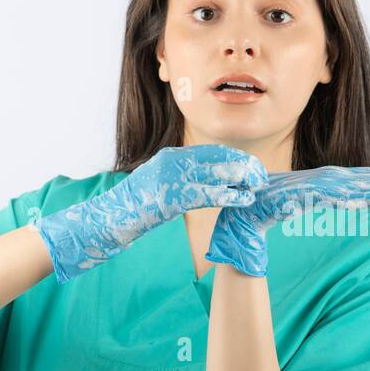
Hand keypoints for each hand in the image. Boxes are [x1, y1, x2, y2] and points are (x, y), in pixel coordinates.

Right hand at [35, 144, 266, 282]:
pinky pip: (207, 194)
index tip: (250, 164)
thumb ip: (178, 179)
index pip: (209, 151)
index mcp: (169, 156)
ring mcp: (170, 177)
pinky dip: (229, 195)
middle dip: (242, 164)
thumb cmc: (134, 207)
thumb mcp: (158, 185)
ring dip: (240, 177)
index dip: (233, 157)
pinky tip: (244, 199)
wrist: (108, 219)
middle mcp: (171, 161)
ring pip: (215, 173)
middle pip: (216, 158)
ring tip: (258, 184)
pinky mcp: (171, 196)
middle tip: (261, 174)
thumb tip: (200, 182)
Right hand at [204, 163, 369, 276]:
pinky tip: (363, 201)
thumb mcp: (318, 202)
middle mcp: (327, 181)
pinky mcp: (295, 198)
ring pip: (353, 190)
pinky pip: (324, 201)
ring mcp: (312, 189)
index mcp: (334, 182)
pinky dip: (343, 200)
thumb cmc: (278, 207)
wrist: (241, 217)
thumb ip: (343, 199)